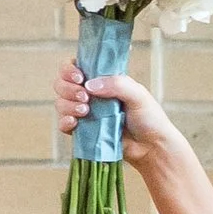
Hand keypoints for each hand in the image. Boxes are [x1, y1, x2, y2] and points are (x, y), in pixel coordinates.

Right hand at [54, 60, 180, 163]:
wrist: (152, 147)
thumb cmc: (149, 118)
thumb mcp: (138, 95)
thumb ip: (117, 84)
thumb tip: (90, 85)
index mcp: (103, 80)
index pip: (76, 66)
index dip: (70, 69)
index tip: (80, 77)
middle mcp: (90, 94)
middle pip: (61, 83)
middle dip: (67, 88)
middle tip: (85, 97)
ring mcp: (85, 112)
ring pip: (60, 103)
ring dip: (67, 105)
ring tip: (85, 111)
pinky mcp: (83, 131)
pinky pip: (63, 124)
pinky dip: (64, 121)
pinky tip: (74, 122)